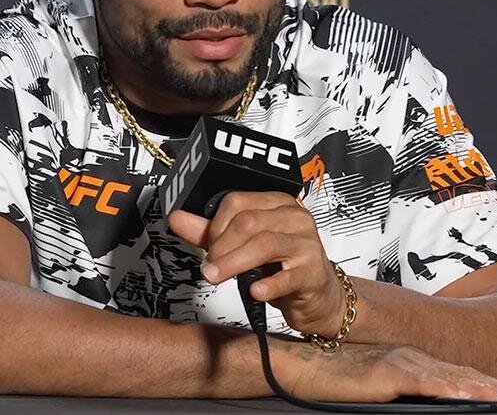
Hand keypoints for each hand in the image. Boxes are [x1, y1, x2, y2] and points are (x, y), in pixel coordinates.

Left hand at [167, 190, 343, 337]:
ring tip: (218, 276)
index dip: (215, 225)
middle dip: (221, 247)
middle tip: (209, 267)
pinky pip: (287, 276)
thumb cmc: (283, 267)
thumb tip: (178, 219)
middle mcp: (294, 217)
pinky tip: (254, 291)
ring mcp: (306, 243)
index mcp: (277, 203)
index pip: (238, 201)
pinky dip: (266, 285)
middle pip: (249, 222)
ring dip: (234, 263)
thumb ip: (211, 233)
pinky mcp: (313, 271)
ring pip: (265, 244)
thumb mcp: (245, 247)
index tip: (207, 248)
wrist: (318, 296)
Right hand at [271, 337, 496, 403]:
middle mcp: (410, 357)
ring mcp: (401, 364)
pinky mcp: (388, 374)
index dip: (486, 383)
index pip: (454, 375)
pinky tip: (475, 396)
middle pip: (463, 375)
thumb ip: (396, 391)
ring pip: (454, 378)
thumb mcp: (370, 386)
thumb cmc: (328, 379)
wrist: (299, 366)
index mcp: (407, 360)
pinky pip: (428, 384)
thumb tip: (419, 404)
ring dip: (488, 388)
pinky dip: (455, 390)